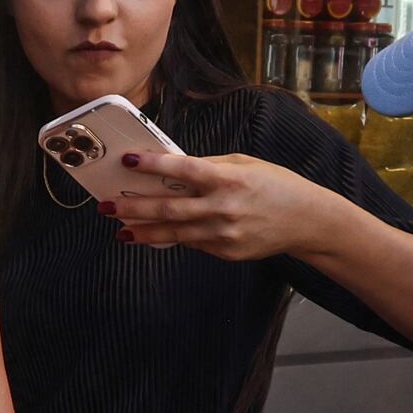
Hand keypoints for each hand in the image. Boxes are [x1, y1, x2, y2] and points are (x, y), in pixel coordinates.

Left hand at [110, 149, 332, 262]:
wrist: (306, 220)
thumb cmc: (275, 185)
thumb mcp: (245, 163)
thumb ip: (209, 166)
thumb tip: (173, 167)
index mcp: (227, 178)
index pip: (182, 169)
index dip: (153, 164)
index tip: (127, 161)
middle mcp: (223, 207)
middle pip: (169, 208)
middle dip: (133, 207)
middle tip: (106, 206)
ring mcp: (224, 233)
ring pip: (174, 233)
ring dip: (144, 232)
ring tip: (120, 229)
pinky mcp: (226, 251)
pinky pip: (193, 243)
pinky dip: (174, 238)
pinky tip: (154, 236)